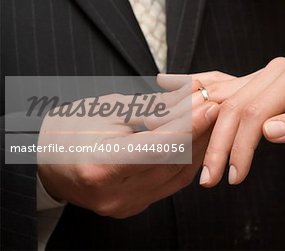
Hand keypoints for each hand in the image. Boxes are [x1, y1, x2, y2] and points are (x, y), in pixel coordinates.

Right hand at [38, 83, 218, 217]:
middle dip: (199, 132)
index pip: (158, 147)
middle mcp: (116, 195)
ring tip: (210, 121)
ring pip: (178, 174)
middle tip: (214, 107)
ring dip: (198, 146)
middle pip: (173, 162)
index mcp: (101, 168)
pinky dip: (186, 160)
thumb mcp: (108, 110)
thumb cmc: (71, 128)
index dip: (189, 126)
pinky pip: (171, 182)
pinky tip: (197, 140)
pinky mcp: (135, 205)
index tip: (210, 105)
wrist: (49, 161)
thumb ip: (152, 108)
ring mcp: (126, 205)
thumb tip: (190, 99)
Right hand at [197, 58, 284, 186]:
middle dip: (220, 144)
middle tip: (209, 179)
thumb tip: (267, 131)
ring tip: (207, 171)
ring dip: (213, 139)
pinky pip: (230, 106)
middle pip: (235, 106)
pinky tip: (207, 145)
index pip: (256, 110)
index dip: (241, 144)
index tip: (234, 175)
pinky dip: (216, 128)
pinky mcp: (259, 91)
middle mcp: (275, 71)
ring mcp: (264, 78)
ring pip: (226, 107)